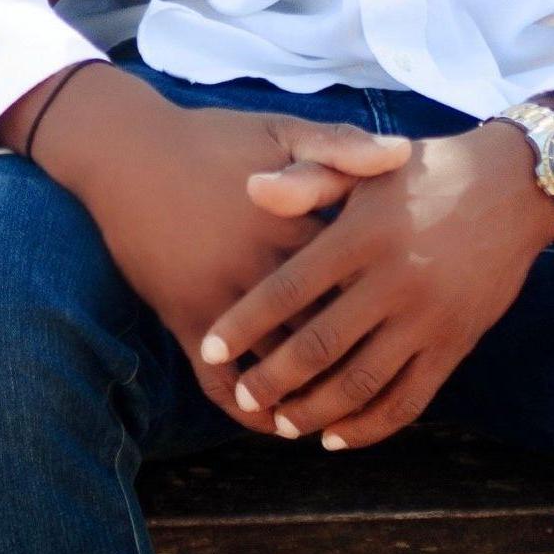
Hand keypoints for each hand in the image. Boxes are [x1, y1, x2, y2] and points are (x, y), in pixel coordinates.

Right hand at [27, 73, 415, 426]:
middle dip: (359, 361)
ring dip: (306, 397)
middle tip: (396, 388)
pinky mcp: (182, 314)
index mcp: (290, 217)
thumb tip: (404, 154)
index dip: (389, 303)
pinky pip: (216, 378)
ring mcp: (218, 294)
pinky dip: (244, 409)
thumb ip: (340, 146)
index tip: (426, 321)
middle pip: (322, 325)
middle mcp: (256, 262)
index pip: (354, 272)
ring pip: (274, 362)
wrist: (127, 150)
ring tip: (339, 421)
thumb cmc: (212, 137)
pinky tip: (269, 425)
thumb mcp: (279, 129)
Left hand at [197, 128, 553, 451]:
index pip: (289, 288)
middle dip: (272, 380)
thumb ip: (308, 180)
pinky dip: (371, 426)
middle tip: (243, 397)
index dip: (245, 322)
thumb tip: (251, 190)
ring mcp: (429, 318)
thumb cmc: (423, 173)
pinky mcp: (457, 344)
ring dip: (316, 411)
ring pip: (363, 382)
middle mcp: (395, 281)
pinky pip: (410, 399)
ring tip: (282, 423)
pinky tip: (337, 437)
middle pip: (320, 346)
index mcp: (363, 236)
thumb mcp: (365, 167)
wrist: (514, 188)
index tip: (210, 346)